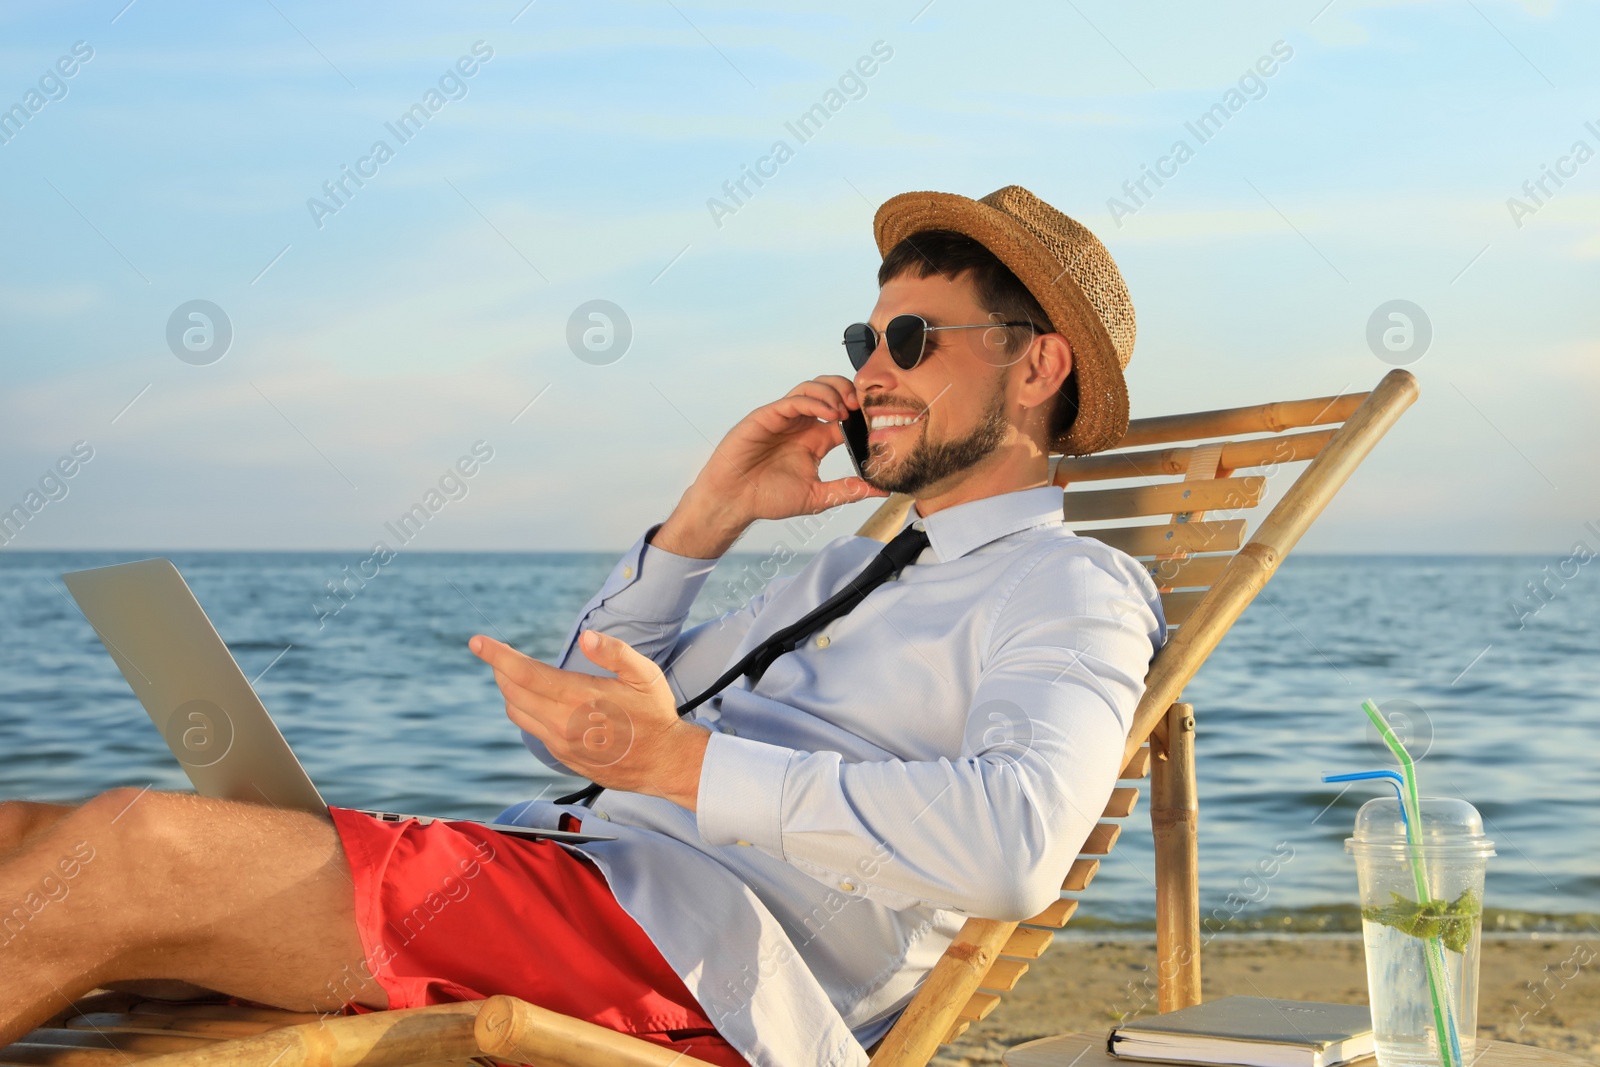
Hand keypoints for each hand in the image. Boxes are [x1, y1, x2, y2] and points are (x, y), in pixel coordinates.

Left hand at [468, 631, 708, 809]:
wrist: (664, 763)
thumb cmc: (656, 716)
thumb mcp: (645, 676)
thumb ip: (615, 653)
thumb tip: (586, 637)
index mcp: (579, 698)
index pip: (524, 673)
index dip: (497, 655)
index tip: (477, 642)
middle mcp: (562, 723)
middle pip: (513, 691)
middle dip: (501, 668)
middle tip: (500, 653)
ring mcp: (560, 743)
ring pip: (517, 712)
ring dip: (511, 690)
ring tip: (516, 673)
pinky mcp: (562, 756)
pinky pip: (531, 729)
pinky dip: (525, 709)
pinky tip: (538, 700)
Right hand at [654, 376, 889, 556]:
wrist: (734, 501)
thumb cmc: (769, 498)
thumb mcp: (818, 497)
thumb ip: (848, 491)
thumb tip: (883, 491)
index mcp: (815, 439)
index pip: (844, 416)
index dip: (861, 414)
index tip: (877, 422)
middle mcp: (801, 424)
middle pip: (830, 391)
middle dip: (849, 392)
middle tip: (863, 407)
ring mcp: (784, 417)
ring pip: (812, 388)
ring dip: (833, 392)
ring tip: (846, 409)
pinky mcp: (768, 415)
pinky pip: (794, 399)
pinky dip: (815, 401)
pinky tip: (830, 412)